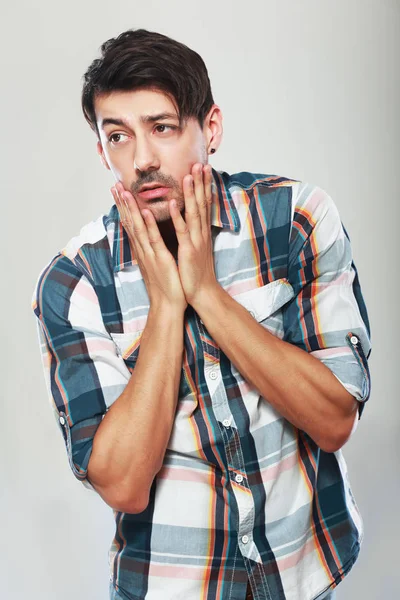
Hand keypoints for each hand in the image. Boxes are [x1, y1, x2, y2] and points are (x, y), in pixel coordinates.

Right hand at [111, 182, 186, 312]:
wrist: (168, 305)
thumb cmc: (166, 285)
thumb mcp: (157, 263)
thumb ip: (152, 249)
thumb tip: (148, 238)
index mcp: (143, 250)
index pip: (131, 224)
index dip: (124, 207)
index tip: (118, 191)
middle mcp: (143, 250)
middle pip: (130, 223)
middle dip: (122, 203)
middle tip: (114, 184)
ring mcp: (149, 254)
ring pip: (138, 228)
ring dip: (131, 209)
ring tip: (124, 191)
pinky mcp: (160, 260)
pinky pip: (154, 240)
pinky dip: (149, 225)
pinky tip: (145, 212)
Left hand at [169, 163, 218, 305]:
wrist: (202, 292)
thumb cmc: (195, 272)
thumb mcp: (194, 248)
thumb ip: (192, 233)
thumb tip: (188, 220)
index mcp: (200, 232)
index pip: (204, 204)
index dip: (203, 186)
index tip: (202, 168)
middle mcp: (200, 233)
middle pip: (202, 203)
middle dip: (201, 183)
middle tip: (200, 163)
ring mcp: (195, 241)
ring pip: (194, 213)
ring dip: (191, 193)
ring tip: (188, 175)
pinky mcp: (188, 250)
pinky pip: (182, 231)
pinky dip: (177, 216)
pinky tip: (173, 202)